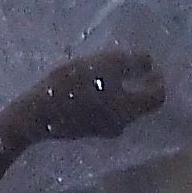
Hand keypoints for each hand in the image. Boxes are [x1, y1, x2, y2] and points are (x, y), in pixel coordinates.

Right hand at [6, 49, 166, 149]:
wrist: (35, 115)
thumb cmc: (70, 87)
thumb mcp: (102, 65)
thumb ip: (130, 63)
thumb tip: (149, 62)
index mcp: (129, 109)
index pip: (157, 97)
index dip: (157, 81)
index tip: (151, 68)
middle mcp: (121, 124)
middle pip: (139, 105)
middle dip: (138, 86)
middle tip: (131, 68)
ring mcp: (102, 130)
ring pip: (121, 109)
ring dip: (120, 92)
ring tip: (108, 74)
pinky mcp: (86, 131)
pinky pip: (104, 113)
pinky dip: (105, 100)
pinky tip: (91, 87)